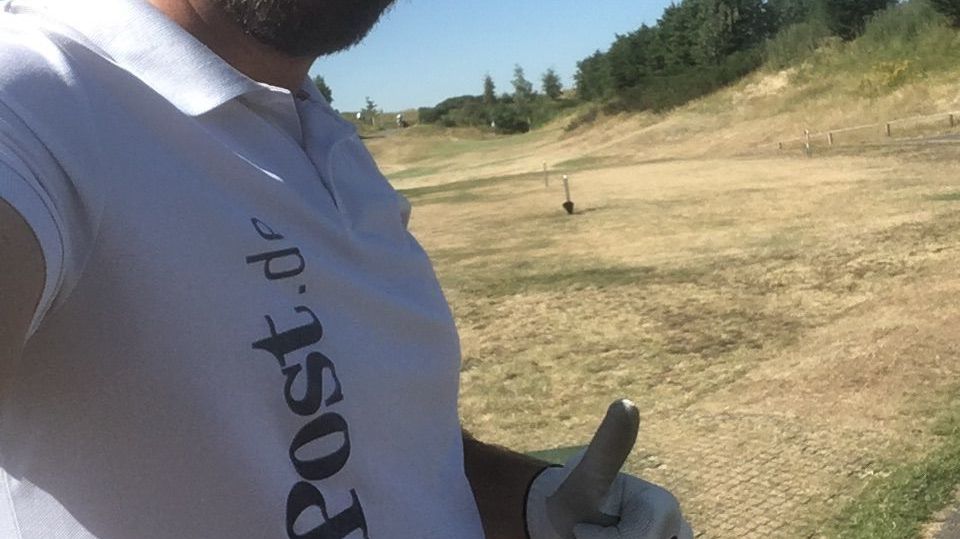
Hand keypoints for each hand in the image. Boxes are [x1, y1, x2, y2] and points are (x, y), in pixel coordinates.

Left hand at [525, 400, 692, 538]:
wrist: (567, 520)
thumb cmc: (576, 496)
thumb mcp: (587, 473)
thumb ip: (609, 447)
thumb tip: (626, 403)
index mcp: (663, 505)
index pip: (642, 536)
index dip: (607, 538)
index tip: (581, 530)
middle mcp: (676, 528)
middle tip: (586, 535)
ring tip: (598, 535)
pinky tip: (610, 536)